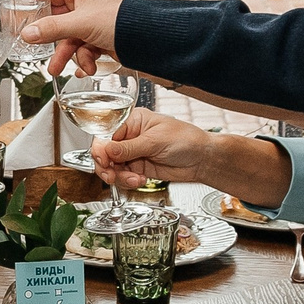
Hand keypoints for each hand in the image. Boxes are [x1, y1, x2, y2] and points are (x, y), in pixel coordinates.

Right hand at [22, 0, 125, 77]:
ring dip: (67, 55)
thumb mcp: (80, 24)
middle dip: (51, 41)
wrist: (148, 39)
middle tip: (35, 51)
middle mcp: (85, 4)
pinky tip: (88, 68)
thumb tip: (26, 34)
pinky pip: (84, 49)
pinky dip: (85, 60)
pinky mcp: (101, 38)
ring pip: (70, 39)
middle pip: (57, 21)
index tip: (21, 20)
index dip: (34, 6)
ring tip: (60, 70)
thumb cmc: (118, 20)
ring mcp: (93, 22)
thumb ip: (51, 29)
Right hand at [90, 109, 294, 203]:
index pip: (106, 133)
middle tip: (112, 175)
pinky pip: (122, 177)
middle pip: (104, 153)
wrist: (202, 159)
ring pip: (111, 168)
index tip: (103, 161)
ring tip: (134, 179)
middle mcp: (129, 137)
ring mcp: (132, 154)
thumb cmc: (185, 140)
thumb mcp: (155, 141)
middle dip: (106, 166)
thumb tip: (106, 150)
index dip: (101, 149)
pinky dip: (127, 182)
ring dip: (119, 177)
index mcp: (131, 121)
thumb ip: (129, 148)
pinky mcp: (137, 168)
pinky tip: (139, 180)